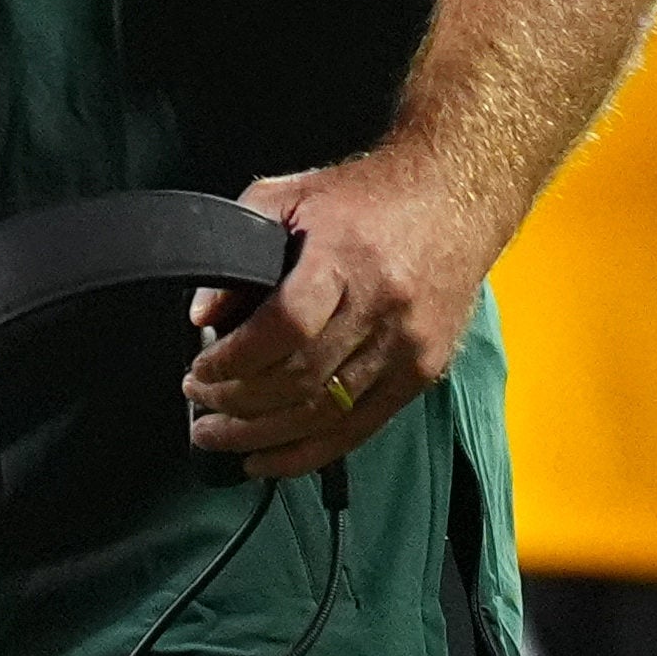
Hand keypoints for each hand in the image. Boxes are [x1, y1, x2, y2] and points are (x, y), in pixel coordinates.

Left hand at [185, 148, 501, 482]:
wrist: (457, 197)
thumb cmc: (371, 198)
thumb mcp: (293, 195)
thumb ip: (239, 242)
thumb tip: (204, 314)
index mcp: (346, 256)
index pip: (286, 326)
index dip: (235, 360)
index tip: (200, 369)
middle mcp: (382, 305)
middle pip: (300, 378)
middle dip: (236, 401)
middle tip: (199, 403)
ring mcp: (407, 345)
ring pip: (325, 413)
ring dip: (261, 436)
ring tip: (219, 436)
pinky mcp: (422, 371)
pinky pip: (358, 430)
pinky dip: (308, 453)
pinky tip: (267, 460)